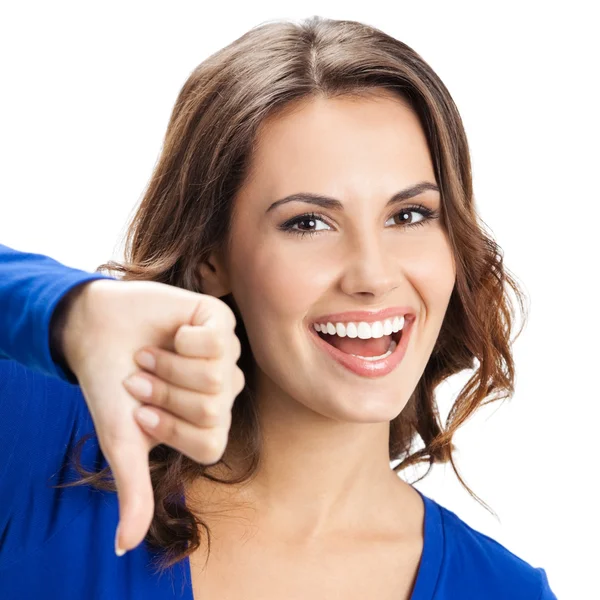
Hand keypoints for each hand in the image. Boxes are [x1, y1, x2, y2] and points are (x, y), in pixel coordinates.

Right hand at [58, 279, 244, 554]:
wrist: (95, 332)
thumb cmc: (112, 385)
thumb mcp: (122, 441)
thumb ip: (134, 489)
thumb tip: (124, 546)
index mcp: (206, 422)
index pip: (212, 444)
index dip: (171, 429)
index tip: (140, 413)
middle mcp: (222, 391)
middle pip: (213, 410)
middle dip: (165, 395)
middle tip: (141, 378)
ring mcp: (225, 355)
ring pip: (216, 376)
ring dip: (169, 368)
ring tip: (150, 356)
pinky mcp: (220, 321)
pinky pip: (217, 341)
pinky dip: (183, 341)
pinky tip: (173, 334)